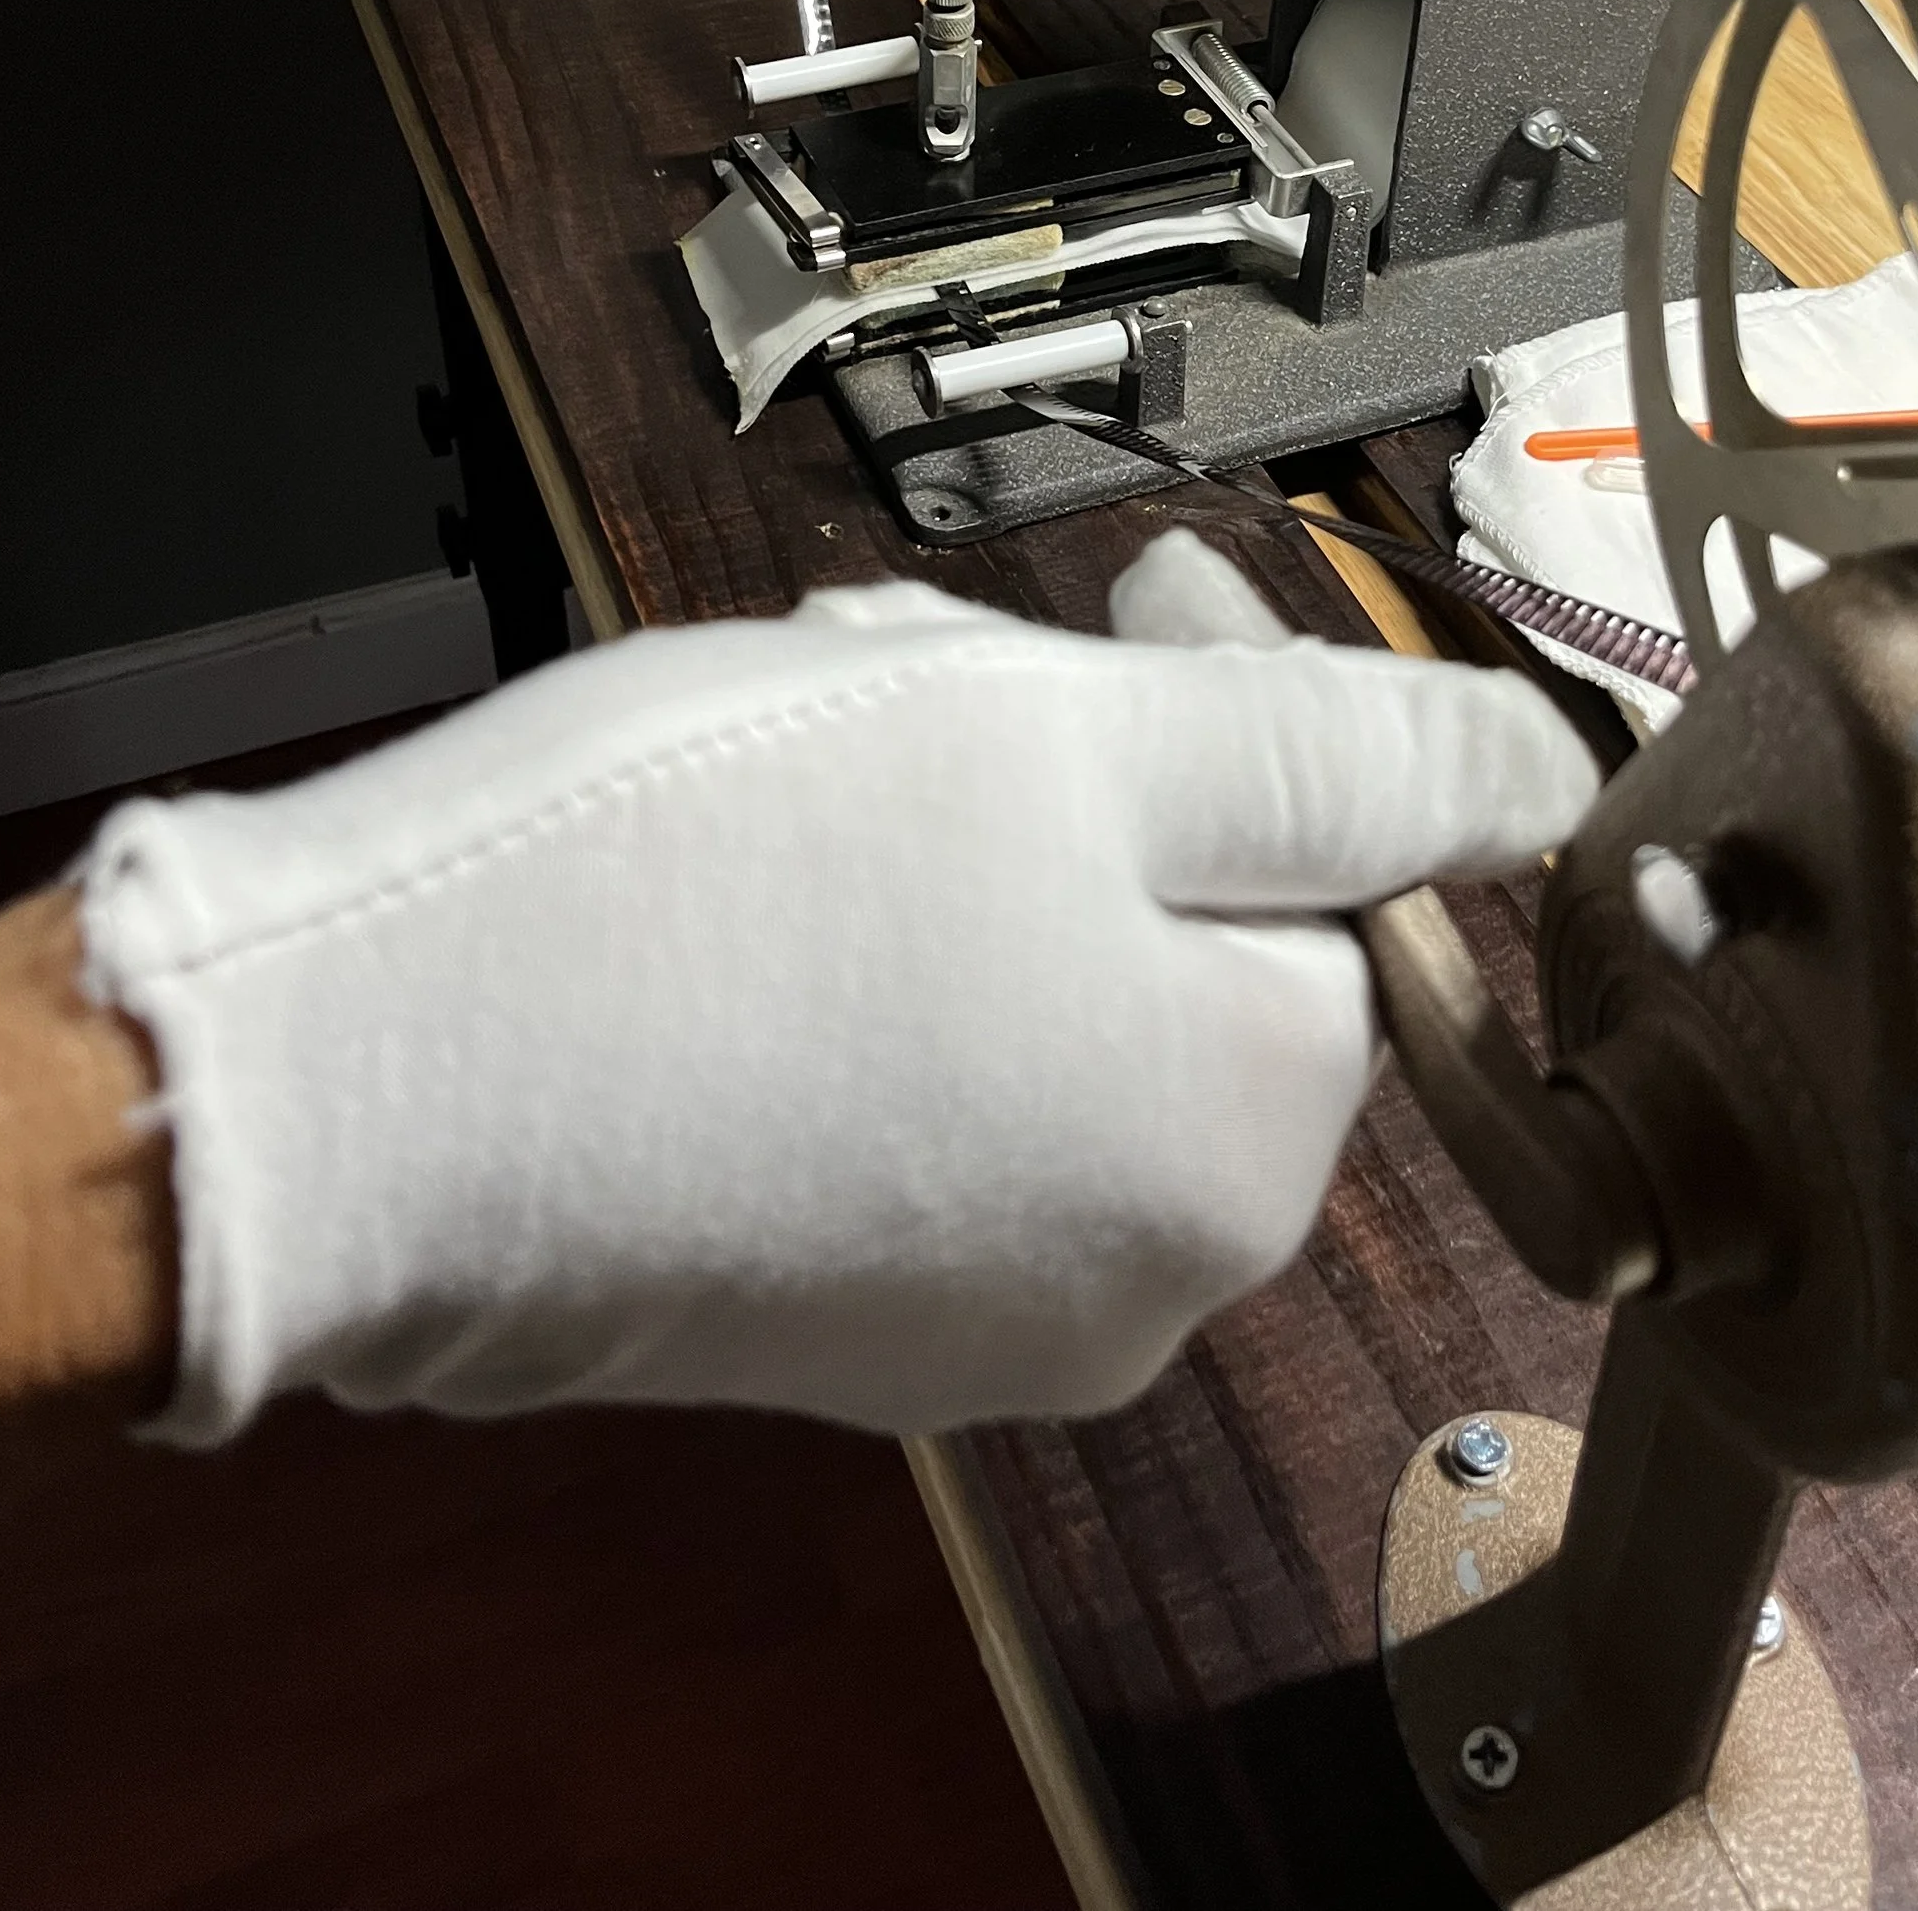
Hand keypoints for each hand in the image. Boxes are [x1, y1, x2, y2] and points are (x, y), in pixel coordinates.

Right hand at [76, 549, 1592, 1439]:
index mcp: (1244, 1151)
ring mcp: (967, 1315)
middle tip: (930, 662)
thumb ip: (1354, 760)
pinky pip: (919, 1074)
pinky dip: (869, 940)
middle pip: (1188, 935)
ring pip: (1043, 980)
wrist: (355, 1078)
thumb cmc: (727, 885)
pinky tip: (746, 856)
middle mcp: (1139, 1282)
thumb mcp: (1085, 743)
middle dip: (1086, 763)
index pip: (1345, 890)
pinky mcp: (819, 1305)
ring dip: (967, 822)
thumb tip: (1561, 779)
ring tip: (817, 726)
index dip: (1239, 716)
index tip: (1130, 601)